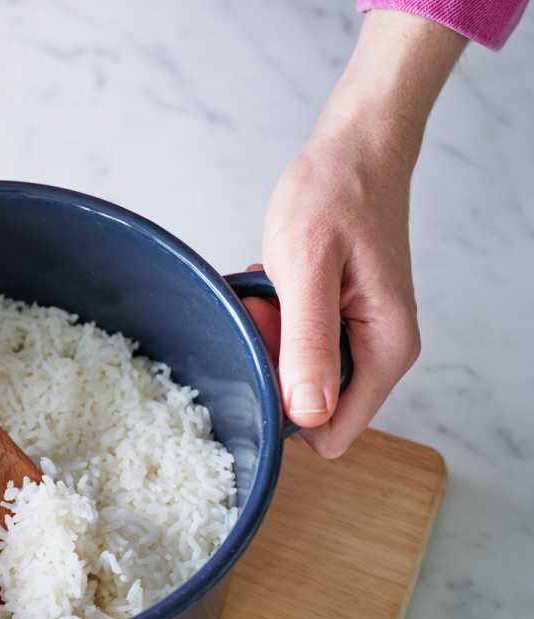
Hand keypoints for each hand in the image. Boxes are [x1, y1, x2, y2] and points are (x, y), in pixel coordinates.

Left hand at [254, 130, 418, 457]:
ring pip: (296, 375)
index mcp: (384, 351)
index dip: (283, 409)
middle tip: (266, 306)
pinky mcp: (339, 322)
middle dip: (273, 365)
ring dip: (270, 338)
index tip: (268, 350)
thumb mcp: (307, 268)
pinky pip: (294, 346)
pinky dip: (274, 321)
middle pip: (309, 406)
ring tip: (270, 289)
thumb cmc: (333, 197)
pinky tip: (273, 285)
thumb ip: (309, 342)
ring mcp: (358, 339)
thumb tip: (310, 414)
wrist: (353, 152)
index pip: (332, 434)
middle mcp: (378, 354)